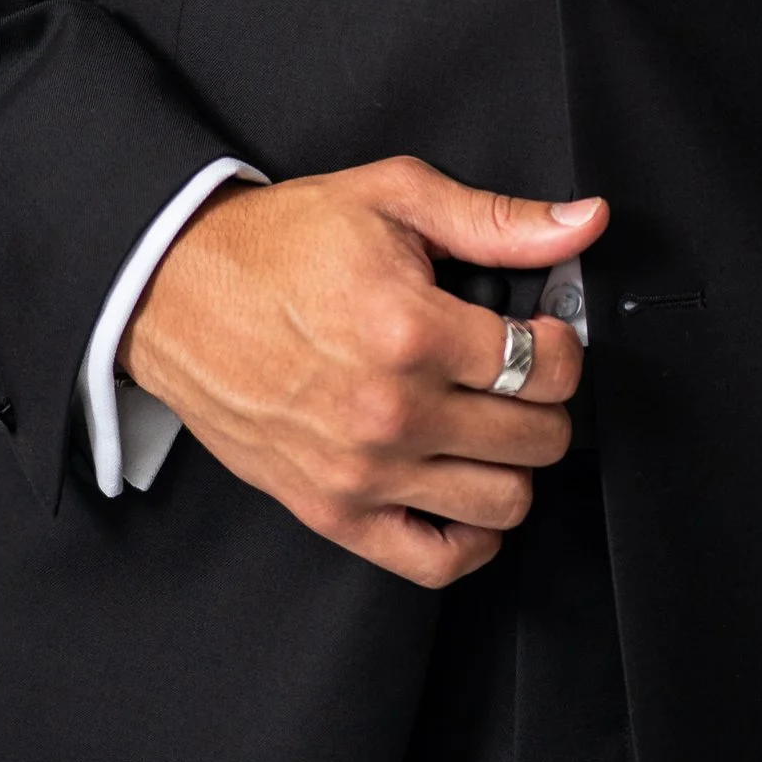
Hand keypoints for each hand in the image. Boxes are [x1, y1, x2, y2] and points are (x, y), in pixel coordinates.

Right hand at [123, 160, 606, 587]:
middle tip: (520, 376)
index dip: (562, 347)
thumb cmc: (280, 244)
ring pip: (502, 503)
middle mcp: (392, 411)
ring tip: (491, 425)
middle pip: (535, 439)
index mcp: (412, 329)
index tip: (543, 335)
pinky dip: (470, 539)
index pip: (547, 367)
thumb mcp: (392, 198)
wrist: (176, 292)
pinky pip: (436, 562)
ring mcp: (363, 472)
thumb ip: (497, 220)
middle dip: (546, 403)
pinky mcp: (333, 513)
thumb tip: (584, 224)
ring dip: (514, 465)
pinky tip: (466, 490)